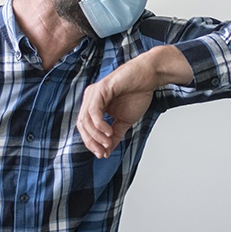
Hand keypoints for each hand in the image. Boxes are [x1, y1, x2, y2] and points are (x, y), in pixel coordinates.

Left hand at [76, 45, 192, 157]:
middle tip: (103, 151)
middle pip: (81, 125)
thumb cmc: (137, 93)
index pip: (85, 128)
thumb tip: (107, 151)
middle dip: (91, 141)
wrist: (148, 77)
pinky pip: (93, 110)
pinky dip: (99, 124)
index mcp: (94, 105)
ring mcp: (93, 93)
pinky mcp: (100, 89)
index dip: (91, 143)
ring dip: (96, 135)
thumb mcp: (124, 121)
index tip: (102, 154)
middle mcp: (90, 98)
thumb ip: (115, 135)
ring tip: (108, 142)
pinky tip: (108, 131)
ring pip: (85, 119)